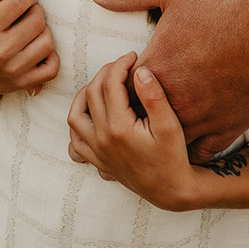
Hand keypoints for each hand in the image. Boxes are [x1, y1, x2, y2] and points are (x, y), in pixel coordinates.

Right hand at [0, 0, 58, 98]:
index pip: (21, 2)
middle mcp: (0, 51)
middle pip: (37, 20)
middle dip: (36, 11)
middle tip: (27, 13)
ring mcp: (13, 70)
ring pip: (47, 41)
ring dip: (43, 32)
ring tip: (31, 30)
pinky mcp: (24, 84)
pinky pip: (52, 67)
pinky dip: (51, 56)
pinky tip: (38, 48)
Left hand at [67, 53, 195, 210]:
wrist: (171, 190)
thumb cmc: (173, 157)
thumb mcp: (170, 125)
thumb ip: (154, 96)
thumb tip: (140, 70)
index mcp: (119, 128)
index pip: (110, 83)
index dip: (121, 64)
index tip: (133, 56)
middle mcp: (102, 139)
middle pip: (91, 93)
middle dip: (106, 72)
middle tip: (124, 66)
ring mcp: (97, 152)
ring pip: (75, 115)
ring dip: (86, 94)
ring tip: (105, 84)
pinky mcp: (98, 161)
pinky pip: (75, 141)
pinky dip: (79, 123)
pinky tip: (93, 114)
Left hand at [90, 0, 248, 160]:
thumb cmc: (222, 2)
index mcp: (153, 70)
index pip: (122, 88)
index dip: (125, 81)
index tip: (134, 72)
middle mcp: (171, 101)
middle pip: (140, 118)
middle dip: (138, 109)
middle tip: (147, 96)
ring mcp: (199, 119)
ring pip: (169, 139)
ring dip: (163, 131)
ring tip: (167, 117)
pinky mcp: (227, 130)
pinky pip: (202, 152)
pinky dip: (194, 146)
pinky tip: (193, 135)